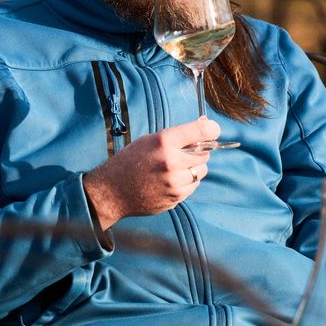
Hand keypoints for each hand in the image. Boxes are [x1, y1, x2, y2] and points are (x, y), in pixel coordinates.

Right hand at [83, 117, 218, 231]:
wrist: (112, 192)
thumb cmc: (129, 162)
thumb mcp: (148, 141)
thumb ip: (175, 137)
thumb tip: (204, 128)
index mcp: (164, 142)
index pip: (201, 131)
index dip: (211, 129)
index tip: (213, 130)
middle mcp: (171, 161)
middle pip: (204, 154)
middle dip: (198, 152)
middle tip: (184, 153)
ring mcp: (174, 182)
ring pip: (201, 171)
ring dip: (193, 168)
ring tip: (174, 169)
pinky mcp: (175, 197)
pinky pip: (193, 186)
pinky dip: (187, 182)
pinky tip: (169, 181)